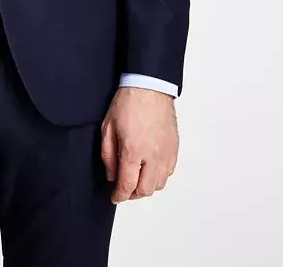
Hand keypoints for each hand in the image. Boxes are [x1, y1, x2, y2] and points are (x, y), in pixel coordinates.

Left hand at [100, 86, 177, 203]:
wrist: (149, 86)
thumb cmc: (128, 101)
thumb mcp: (108, 127)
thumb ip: (108, 155)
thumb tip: (111, 174)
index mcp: (133, 150)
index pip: (127, 185)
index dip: (119, 195)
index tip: (115, 197)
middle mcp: (152, 155)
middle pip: (145, 190)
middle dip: (132, 194)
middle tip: (124, 190)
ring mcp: (166, 152)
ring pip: (159, 184)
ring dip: (146, 186)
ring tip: (136, 180)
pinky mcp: (174, 147)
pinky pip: (169, 172)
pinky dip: (159, 176)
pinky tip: (150, 169)